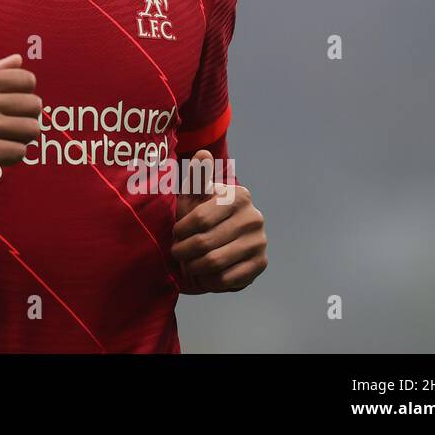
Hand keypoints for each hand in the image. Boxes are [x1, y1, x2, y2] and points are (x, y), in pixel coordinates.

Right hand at [0, 53, 41, 201]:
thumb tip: (17, 59)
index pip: (26, 79)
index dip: (25, 92)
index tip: (12, 103)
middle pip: (34, 104)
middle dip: (27, 116)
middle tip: (11, 124)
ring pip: (31, 129)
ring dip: (23, 137)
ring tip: (8, 139)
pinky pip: (19, 152)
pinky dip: (13, 155)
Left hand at [170, 149, 266, 292]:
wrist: (215, 245)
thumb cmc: (198, 216)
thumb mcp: (193, 196)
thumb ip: (197, 176)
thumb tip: (202, 154)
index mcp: (239, 196)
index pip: (200, 218)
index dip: (181, 230)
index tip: (174, 233)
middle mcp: (254, 218)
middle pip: (205, 242)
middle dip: (184, 251)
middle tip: (176, 252)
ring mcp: (260, 242)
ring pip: (215, 262)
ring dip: (194, 266)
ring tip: (187, 263)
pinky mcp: (261, 264)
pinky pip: (228, 279)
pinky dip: (210, 280)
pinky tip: (204, 274)